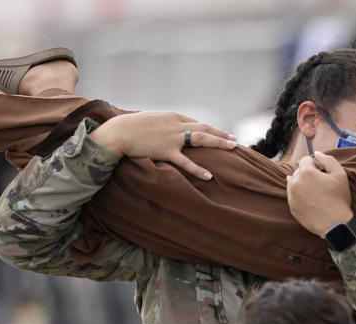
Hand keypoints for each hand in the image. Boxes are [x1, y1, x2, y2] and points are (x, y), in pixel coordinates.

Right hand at [90, 111, 236, 180]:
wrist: (119, 131)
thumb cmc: (132, 127)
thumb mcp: (150, 121)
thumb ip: (163, 125)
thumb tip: (169, 131)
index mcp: (173, 116)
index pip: (196, 123)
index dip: (210, 129)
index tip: (220, 134)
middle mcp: (176, 124)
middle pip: (205, 128)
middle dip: (221, 134)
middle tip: (235, 140)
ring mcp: (173, 138)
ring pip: (202, 139)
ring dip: (219, 142)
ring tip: (233, 148)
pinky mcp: (166, 151)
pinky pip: (186, 162)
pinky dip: (198, 169)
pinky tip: (209, 176)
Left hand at [285, 151, 351, 236]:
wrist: (334, 224)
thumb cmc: (339, 198)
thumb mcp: (340, 174)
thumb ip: (328, 160)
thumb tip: (317, 154)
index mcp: (306, 172)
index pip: (306, 159)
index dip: (316, 164)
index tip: (323, 172)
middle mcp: (295, 183)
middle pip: (298, 171)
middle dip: (308, 173)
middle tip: (321, 183)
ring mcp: (291, 196)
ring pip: (294, 182)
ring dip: (303, 183)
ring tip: (316, 192)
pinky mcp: (291, 207)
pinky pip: (293, 195)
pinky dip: (300, 195)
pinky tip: (312, 200)